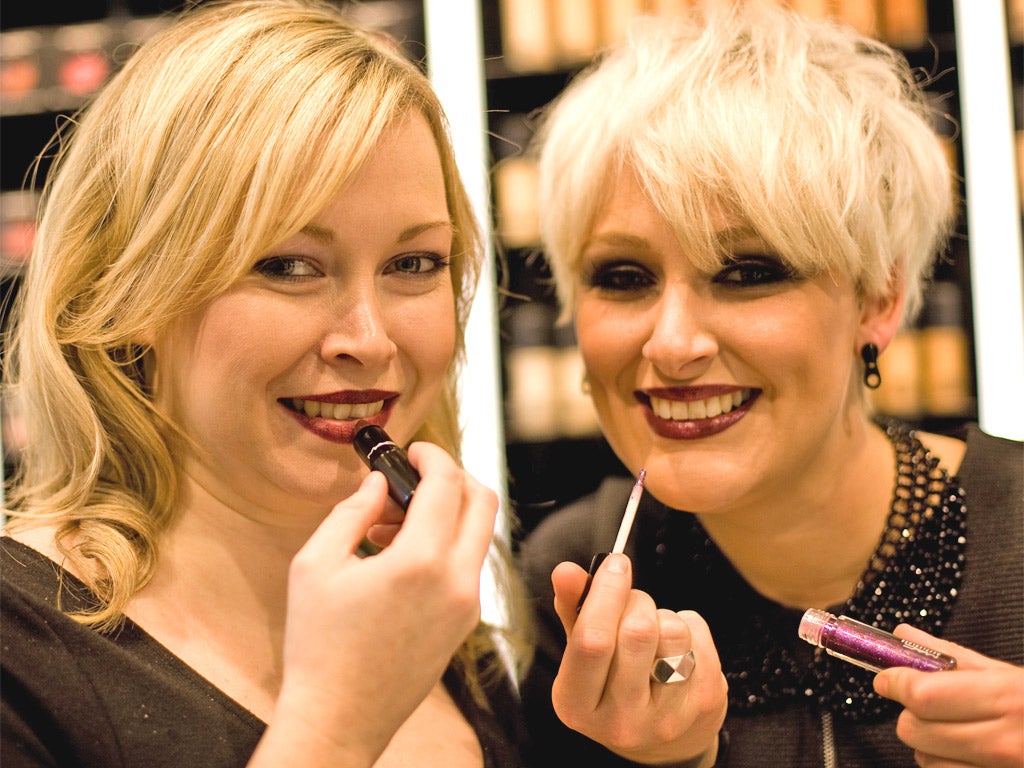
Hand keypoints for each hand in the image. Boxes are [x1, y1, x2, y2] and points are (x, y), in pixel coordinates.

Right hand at [252, 443, 497, 766]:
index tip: (412, 450)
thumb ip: (351, 510)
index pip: (448, 483)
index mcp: (420, 561)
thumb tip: (378, 482)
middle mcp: (457, 581)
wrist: (339, 718)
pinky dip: (447, 544)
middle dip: (453, 476)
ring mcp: (467, 605)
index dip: (431, 456)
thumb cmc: (318, 644)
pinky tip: (400, 556)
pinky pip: (469, 564)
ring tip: (391, 523)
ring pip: (480, 533)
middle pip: (483, 501)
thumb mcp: (316, 564)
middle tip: (414, 475)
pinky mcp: (465, 623)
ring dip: (449, 512)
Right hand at [549, 554, 727, 765]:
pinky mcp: (705, 705)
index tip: (616, 563)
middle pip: (637, 632)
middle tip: (633, 601)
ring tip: (654, 630)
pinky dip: (688, 625)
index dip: (606, 594)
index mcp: (576, 705)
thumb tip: (566, 570)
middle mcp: (620, 720)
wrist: (662, 743)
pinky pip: (699, 636)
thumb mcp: (582, 652)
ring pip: (673, 632)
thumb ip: (572, 608)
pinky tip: (676, 647)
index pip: (592, 640)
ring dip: (664, 615)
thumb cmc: (612, 683)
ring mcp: (667, 717)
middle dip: (637, 600)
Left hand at [873, 625, 1023, 767]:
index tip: (886, 678)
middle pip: (915, 730)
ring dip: (929, 744)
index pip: (923, 695)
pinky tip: (967, 753)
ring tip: (955, 730)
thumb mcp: (1008, 673)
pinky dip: (947, 765)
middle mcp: (1007, 742)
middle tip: (926, 704)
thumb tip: (901, 634)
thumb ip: (951, 656)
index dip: (895, 682)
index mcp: (1009, 699)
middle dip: (911, 714)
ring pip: (926, 760)